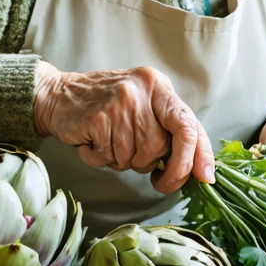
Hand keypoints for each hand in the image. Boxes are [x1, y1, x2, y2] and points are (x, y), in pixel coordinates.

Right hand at [33, 63, 213, 192]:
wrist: (59, 95)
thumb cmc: (107, 104)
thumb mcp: (143, 103)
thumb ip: (168, 127)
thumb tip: (198, 168)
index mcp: (158, 87)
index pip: (187, 124)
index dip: (200, 155)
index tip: (205, 178)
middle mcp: (141, 92)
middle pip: (159, 148)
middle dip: (150, 163)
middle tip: (137, 159)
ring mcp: (118, 104)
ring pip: (134, 158)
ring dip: (122, 160)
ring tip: (108, 139)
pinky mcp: (96, 119)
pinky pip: (108, 158)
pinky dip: (100, 158)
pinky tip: (93, 140)